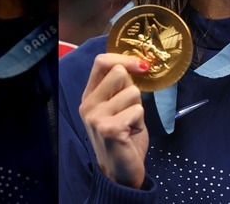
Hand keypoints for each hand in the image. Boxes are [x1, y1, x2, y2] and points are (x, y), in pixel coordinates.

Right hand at [79, 53, 148, 188]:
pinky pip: (138, 110)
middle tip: (129, 110)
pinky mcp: (109, 128)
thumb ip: (121, 87)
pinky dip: (140, 121)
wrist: (120, 172)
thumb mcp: (118, 106)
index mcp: (89, 96)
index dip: (124, 58)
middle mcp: (88, 105)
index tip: (141, 66)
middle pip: (119, 72)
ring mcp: (96, 117)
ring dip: (138, 108)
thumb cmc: (124, 136)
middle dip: (133, 89)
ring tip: (130, 124)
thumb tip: (139, 64)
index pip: (101, 62)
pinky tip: (130, 134)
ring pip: (133, 92)